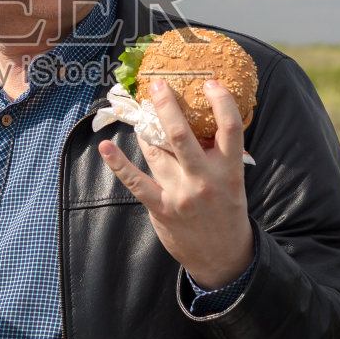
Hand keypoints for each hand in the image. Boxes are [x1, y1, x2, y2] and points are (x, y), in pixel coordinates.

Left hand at [99, 78, 253, 289]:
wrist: (224, 256)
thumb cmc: (227, 210)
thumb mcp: (233, 180)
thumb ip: (217, 154)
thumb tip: (198, 119)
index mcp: (229, 169)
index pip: (230, 127)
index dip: (220, 100)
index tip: (209, 82)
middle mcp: (205, 179)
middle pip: (182, 134)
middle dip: (166, 105)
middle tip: (157, 85)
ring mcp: (181, 194)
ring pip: (156, 151)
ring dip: (145, 129)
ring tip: (141, 112)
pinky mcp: (161, 208)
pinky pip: (135, 181)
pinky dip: (118, 164)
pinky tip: (105, 148)